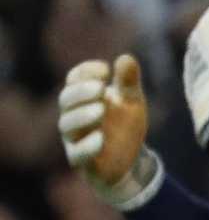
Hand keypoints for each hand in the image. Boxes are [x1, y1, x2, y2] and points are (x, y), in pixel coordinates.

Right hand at [57, 57, 156, 205]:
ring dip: (83, 116)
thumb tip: (127, 58)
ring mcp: (74, 138)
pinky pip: (78, 153)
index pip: (74, 79)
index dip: (85, 72)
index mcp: (82, 97)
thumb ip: (128, 83)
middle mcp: (72, 115)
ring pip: (68, 125)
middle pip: (66, 100)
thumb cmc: (124, 125)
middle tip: (100, 89)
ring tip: (101, 110)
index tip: (105, 69)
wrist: (129, 161)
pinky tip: (101, 138)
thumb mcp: (132, 102)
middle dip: (81, 93)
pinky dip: (88, 146)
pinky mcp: (81, 160)